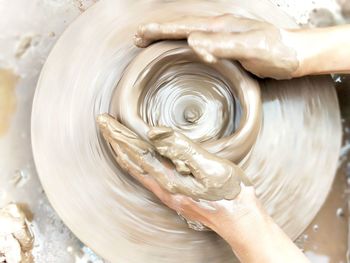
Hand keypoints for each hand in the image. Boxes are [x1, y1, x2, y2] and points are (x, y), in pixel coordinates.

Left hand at [96, 113, 250, 228]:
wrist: (240, 220)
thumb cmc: (230, 194)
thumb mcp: (211, 168)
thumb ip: (183, 150)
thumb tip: (155, 134)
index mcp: (169, 179)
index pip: (136, 152)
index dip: (120, 135)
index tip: (105, 121)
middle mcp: (163, 188)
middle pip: (132, 160)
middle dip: (116, 141)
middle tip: (102, 124)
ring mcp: (168, 193)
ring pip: (137, 168)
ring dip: (123, 151)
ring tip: (112, 139)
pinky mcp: (175, 194)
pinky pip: (146, 175)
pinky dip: (134, 163)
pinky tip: (135, 161)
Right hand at [134, 14, 299, 79]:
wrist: (295, 55)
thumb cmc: (276, 52)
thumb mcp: (250, 48)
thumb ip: (222, 45)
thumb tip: (193, 42)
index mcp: (221, 27)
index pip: (184, 27)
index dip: (161, 31)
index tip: (141, 33)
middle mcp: (219, 28)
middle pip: (181, 26)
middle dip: (158, 31)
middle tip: (138, 37)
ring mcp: (222, 36)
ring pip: (188, 33)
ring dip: (168, 36)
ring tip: (152, 40)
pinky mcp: (227, 46)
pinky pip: (199, 43)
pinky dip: (183, 43)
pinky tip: (182, 47)